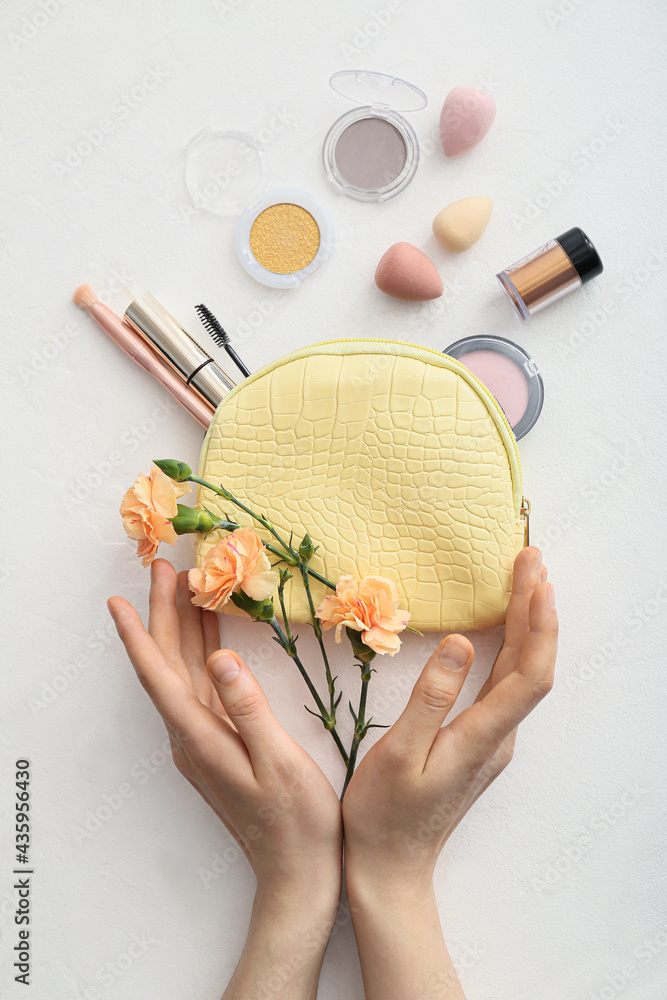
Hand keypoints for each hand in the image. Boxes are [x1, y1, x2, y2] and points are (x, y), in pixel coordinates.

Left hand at [108, 559, 342, 999]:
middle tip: (166, 567)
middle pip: (168, 664)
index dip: (137, 635)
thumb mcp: (277, 761)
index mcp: (199, 737)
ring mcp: (203, 740)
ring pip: (184, 671)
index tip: (118, 600)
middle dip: (163, 614)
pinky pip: (202, 685)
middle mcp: (191, 736)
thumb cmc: (295, 822)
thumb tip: (220, 658)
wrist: (297, 872)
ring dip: (183, 628)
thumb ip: (247, 708)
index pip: (159, 676)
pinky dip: (203, 652)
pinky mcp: (218, 743)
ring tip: (187, 586)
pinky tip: (212, 635)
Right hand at [342, 546, 557, 999]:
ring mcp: (491, 739)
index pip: (529, 673)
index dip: (538, 624)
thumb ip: (432, 698)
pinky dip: (510, 646)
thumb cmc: (386, 814)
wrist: (392, 866)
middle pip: (531, 665)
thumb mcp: (399, 753)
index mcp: (482, 736)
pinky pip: (505, 683)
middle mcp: (498, 736)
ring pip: (520, 673)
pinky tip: (502, 629)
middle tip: (531, 558)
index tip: (536, 579)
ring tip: (525, 580)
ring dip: (526, 625)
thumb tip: (460, 643)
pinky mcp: (478, 740)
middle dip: (536, 608)